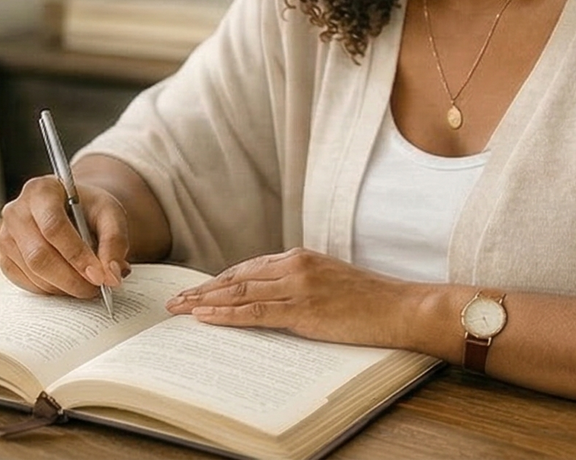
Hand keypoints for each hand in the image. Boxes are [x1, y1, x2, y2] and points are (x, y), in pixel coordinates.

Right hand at [0, 175, 129, 299]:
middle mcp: (16, 211)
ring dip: (64, 287)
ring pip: (33, 272)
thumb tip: (112, 275)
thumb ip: (115, 241)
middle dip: (71, 279)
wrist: (72, 210)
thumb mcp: (110, 214)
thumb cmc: (89, 209)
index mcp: (41, 190)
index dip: (77, 255)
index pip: (54, 227)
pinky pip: (26, 283)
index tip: (100, 276)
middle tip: (97, 289)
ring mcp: (6, 235)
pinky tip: (67, 283)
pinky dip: (51, 290)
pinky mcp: (4, 258)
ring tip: (87, 284)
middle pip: (39, 254)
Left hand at [165, 248, 422, 347]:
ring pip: (238, 293)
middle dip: (202, 291)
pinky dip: (226, 315)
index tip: (196, 290)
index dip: (218, 281)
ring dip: (204, 303)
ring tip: (178, 310)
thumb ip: (299, 284)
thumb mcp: (329, 281)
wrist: (402, 308)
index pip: (247, 268)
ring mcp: (297, 287)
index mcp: (299, 257)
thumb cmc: (371, 301)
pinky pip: (254, 312)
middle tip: (173, 301)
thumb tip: (270, 298)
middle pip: (236, 278)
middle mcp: (293, 267)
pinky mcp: (302, 309)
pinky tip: (204, 318)